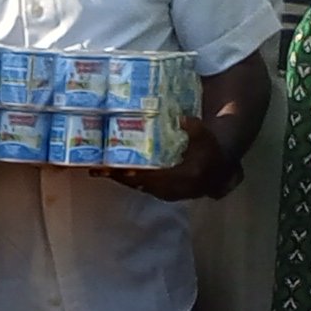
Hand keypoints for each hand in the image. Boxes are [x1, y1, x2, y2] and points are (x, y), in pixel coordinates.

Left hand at [106, 118, 228, 202]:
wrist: (214, 172)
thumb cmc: (208, 152)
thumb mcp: (205, 137)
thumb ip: (194, 128)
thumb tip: (182, 118)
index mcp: (183, 176)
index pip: (156, 177)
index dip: (138, 173)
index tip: (120, 168)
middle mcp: (170, 188)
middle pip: (139, 183)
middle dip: (118, 176)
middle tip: (97, 167)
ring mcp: (164, 192)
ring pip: (136, 186)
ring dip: (117, 178)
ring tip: (96, 169)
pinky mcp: (159, 191)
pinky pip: (138, 186)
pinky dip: (124, 179)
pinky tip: (109, 171)